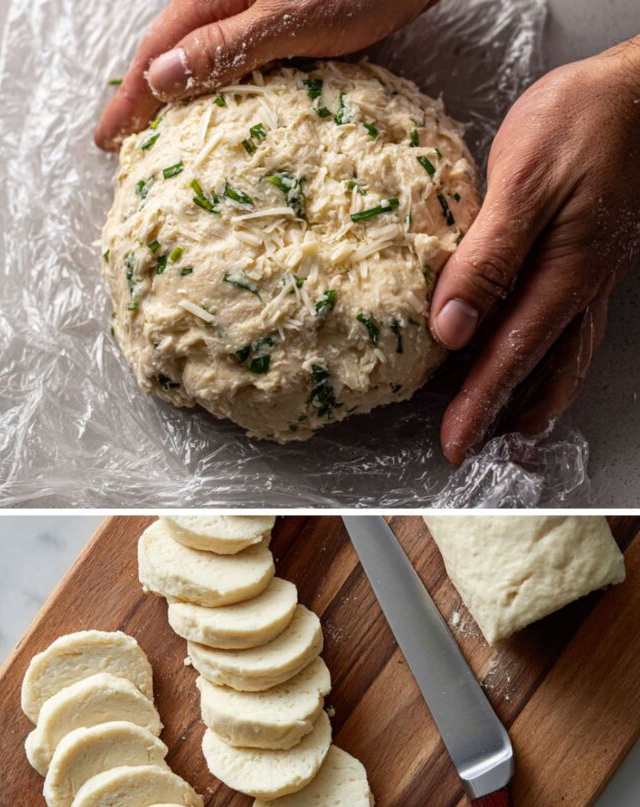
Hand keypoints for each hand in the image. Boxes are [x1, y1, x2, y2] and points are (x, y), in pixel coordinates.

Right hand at [95, 0, 432, 149]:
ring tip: (156, 134)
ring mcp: (253, 8)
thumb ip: (225, 47)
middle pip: (169, 51)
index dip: (129, 99)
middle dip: (143, 98)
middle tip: (121, 145)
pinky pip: (232, 59)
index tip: (106, 141)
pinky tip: (215, 109)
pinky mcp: (282, 20)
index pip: (156, 53)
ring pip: (198, 55)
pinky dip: (215, 88)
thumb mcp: (289, 21)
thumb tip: (160, 78)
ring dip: (175, 95)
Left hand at [429, 39, 639, 465]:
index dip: (478, 405)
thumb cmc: (582, 122)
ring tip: (509, 430)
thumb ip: (487, 257)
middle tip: (471, 450)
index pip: (511, 357)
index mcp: (562, 277)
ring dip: (533, 399)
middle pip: (540, 371)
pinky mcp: (588, 259)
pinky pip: (569, 328)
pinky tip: (535, 361)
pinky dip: (548, 360)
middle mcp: (579, 289)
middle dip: (502, 415)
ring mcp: (589, 277)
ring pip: (562, 356)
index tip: (453, 443)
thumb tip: (451, 329)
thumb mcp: (523, 181)